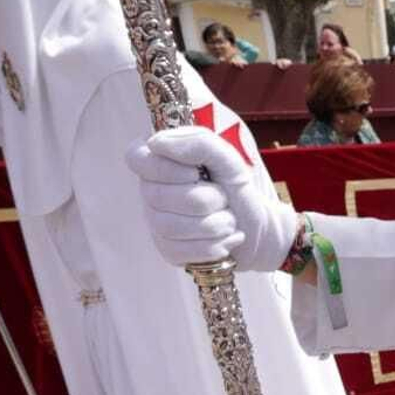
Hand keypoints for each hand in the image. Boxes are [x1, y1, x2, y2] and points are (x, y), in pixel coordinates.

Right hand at [125, 126, 298, 270]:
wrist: (258, 227)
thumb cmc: (236, 188)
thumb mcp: (228, 158)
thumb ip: (198, 143)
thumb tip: (157, 143)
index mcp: (159, 163)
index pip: (136, 159)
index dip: (167, 168)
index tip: (196, 171)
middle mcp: (151, 193)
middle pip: (160, 197)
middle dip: (206, 198)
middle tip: (223, 198)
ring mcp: (157, 224)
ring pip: (171, 226)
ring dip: (214, 224)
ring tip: (228, 219)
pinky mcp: (169, 251)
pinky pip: (182, 251)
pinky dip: (214, 246)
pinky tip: (225, 239)